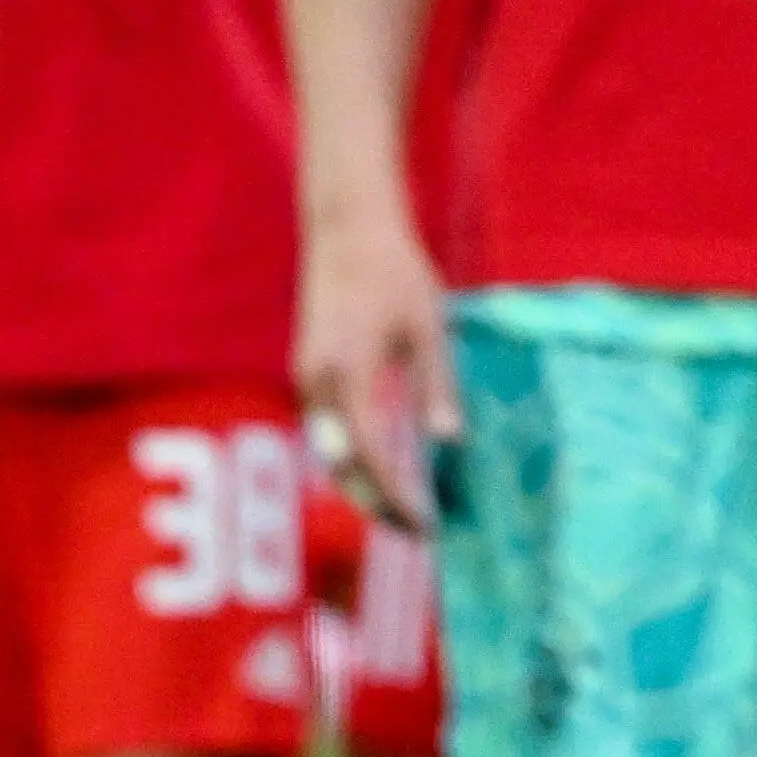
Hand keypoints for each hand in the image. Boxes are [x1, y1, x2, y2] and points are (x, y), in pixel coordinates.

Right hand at [295, 208, 455, 532]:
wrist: (348, 226)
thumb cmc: (395, 270)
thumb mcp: (428, 328)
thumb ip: (436, 387)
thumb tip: (449, 443)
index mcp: (348, 373)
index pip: (370, 456)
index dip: (396, 496)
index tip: (427, 523)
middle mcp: (317, 382)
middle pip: (341, 466)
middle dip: (376, 504)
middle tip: (415, 530)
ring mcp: (307, 376)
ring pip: (329, 452)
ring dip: (361, 485)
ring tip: (401, 508)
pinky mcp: (307, 369)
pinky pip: (326, 430)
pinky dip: (351, 457)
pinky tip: (383, 466)